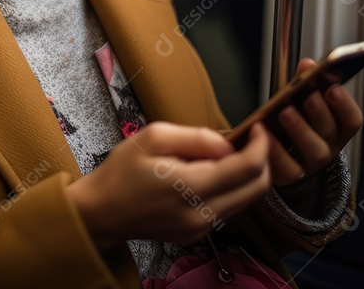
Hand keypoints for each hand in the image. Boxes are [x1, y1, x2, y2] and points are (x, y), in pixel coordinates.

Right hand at [67, 122, 272, 246]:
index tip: (258, 128)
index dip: (261, 145)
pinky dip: (230, 189)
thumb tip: (227, 145)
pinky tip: (210, 174)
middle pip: (257, 189)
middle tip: (250, 140)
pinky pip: (228, 209)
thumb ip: (195, 137)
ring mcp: (202, 229)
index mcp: (190, 187)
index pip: (247, 168)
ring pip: (246, 200)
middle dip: (262, 161)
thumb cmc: (121, 172)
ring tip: (225, 155)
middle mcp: (202, 214)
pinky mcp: (198, 235)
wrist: (100, 212)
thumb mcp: (152, 138)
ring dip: (246, 176)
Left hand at [266, 58, 363, 185]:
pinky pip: (287, 168)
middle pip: (331, 133)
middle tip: (309, 96)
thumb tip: (309, 65)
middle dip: (320, 112)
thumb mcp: (299, 101)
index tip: (333, 87)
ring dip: (300, 129)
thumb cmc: (291, 123)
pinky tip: (263, 130)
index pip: (352, 120)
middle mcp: (328, 147)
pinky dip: (275, 150)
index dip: (345, 104)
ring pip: (314, 152)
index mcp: (336, 129)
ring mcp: (310, 164)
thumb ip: (304, 83)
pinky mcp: (289, 176)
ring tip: (285, 111)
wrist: (277, 157)